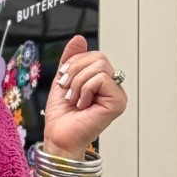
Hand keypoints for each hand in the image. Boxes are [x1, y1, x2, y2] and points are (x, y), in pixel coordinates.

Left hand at [39, 34, 126, 157]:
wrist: (58, 137)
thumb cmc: (61, 117)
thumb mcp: (64, 79)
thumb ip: (72, 59)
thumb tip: (79, 39)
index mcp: (102, 81)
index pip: (95, 55)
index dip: (75, 63)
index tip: (64, 81)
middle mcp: (112, 87)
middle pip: (99, 57)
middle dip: (75, 71)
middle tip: (68, 91)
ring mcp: (118, 95)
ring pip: (100, 66)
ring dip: (79, 83)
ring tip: (74, 100)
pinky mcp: (118, 102)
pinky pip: (102, 78)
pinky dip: (86, 89)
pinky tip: (82, 105)